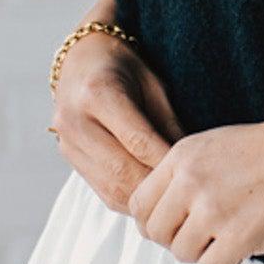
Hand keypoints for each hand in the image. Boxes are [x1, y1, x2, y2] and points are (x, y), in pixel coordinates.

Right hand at [48, 33, 185, 213]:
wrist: (82, 61)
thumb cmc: (125, 69)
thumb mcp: (153, 85)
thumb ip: (169, 124)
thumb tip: (191, 164)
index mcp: (97, 93)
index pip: (138, 140)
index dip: (168, 162)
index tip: (195, 175)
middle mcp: (75, 120)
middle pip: (122, 170)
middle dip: (158, 187)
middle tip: (189, 196)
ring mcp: (67, 142)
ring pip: (111, 187)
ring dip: (146, 201)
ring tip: (175, 203)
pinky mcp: (69, 157)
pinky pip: (103, 192)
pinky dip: (132, 201)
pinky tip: (154, 201)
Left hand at [125, 108, 263, 263]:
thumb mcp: (212, 146)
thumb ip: (181, 175)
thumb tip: (159, 214)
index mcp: (180, 158)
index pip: (138, 205)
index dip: (153, 222)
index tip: (173, 226)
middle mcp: (190, 183)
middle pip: (155, 233)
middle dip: (176, 240)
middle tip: (202, 236)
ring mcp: (213, 210)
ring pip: (182, 254)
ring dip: (203, 253)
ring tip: (227, 238)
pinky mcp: (239, 236)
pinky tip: (240, 248)